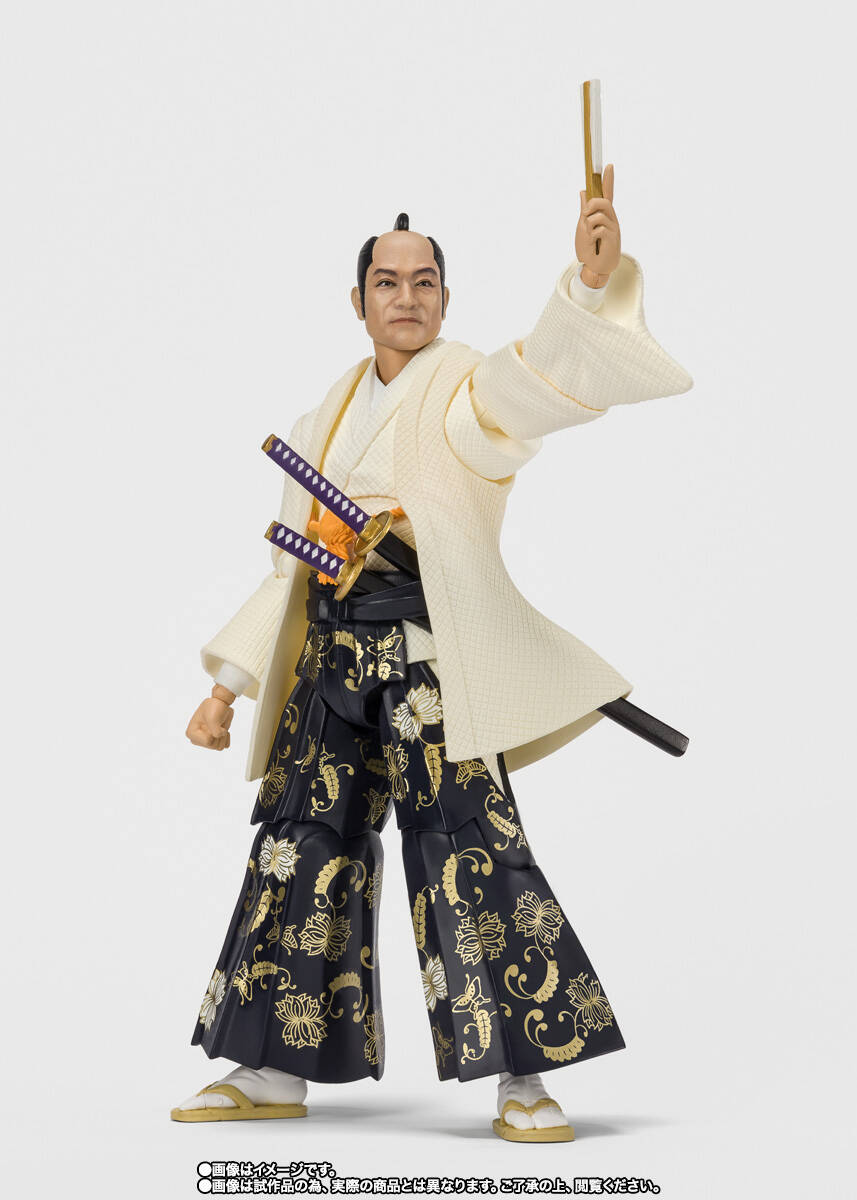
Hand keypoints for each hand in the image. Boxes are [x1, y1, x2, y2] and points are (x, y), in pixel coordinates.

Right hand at [185, 692, 233, 750]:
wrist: (221, 703)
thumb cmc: (214, 707)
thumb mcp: (213, 718)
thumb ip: (216, 731)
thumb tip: (220, 737)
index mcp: (191, 733)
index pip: (207, 741)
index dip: (213, 732)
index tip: (211, 722)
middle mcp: (197, 739)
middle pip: (213, 746)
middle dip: (218, 735)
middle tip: (217, 723)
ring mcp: (206, 741)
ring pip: (219, 747)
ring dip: (223, 736)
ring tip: (220, 725)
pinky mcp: (214, 741)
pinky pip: (224, 746)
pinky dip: (226, 738)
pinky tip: (223, 730)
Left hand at [574, 163, 619, 286]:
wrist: (593, 268)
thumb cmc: (589, 249)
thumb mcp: (583, 227)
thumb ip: (585, 211)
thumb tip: (583, 192)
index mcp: (603, 215)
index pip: (607, 193)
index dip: (608, 180)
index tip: (609, 165)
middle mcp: (611, 219)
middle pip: (603, 200)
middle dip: (591, 205)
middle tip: (584, 216)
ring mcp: (613, 228)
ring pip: (600, 213)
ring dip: (588, 224)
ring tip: (589, 236)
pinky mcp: (613, 238)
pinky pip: (599, 228)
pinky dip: (592, 235)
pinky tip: (594, 244)